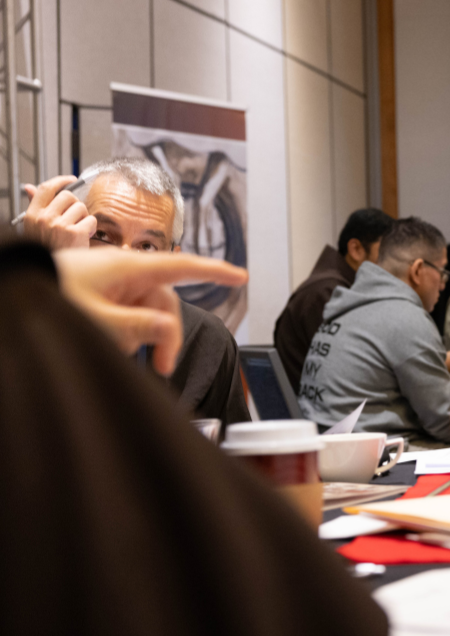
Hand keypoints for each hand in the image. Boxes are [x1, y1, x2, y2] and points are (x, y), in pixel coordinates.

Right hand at [20, 176, 95, 249]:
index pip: (46, 188)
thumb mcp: (35, 227)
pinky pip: (91, 220)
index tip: (71, 180)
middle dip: (76, 205)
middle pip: (68, 196)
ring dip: (84, 217)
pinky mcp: (74, 233)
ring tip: (79, 230)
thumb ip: (35, 206)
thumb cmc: (49, 249)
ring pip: (81, 207)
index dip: (60, 181)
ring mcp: (59, 225)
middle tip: (76, 218)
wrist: (57, 272)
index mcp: (33, 215)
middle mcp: (44, 218)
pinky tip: (85, 237)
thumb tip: (29, 187)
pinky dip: (91, 228)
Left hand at [54, 248, 248, 375]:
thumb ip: (137, 326)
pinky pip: (128, 316)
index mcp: (127, 267)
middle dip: (166, 335)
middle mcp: (124, 273)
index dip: (215, 271)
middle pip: (165, 303)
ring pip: (147, 313)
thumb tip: (168, 329)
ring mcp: (113, 285)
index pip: (183, 267)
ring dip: (142, 338)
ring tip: (120, 354)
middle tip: (161, 368)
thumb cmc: (46, 297)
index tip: (241, 276)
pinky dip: (125, 334)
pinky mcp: (101, 297)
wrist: (12, 293)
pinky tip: (110, 345)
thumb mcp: (95, 320)